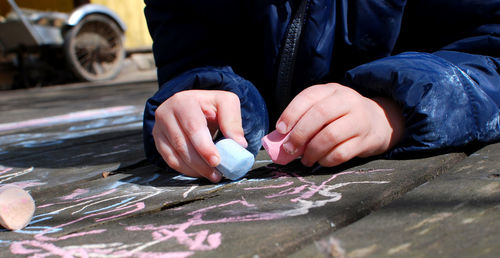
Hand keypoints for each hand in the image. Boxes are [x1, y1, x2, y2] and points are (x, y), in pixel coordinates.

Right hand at [153, 90, 247, 181]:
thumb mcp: (226, 103)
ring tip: (212, 175)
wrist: (193, 105)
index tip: (216, 161)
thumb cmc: (211, 105)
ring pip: (175, 154)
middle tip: (216, 174)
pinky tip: (199, 172)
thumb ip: (233, 121)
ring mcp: (159, 127)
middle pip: (182, 143)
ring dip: (195, 169)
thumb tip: (239, 144)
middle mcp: (166, 112)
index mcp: (184, 101)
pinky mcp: (158, 140)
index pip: (193, 127)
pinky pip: (170, 160)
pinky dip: (186, 170)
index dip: (204, 147)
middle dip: (200, 162)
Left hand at [275, 83, 403, 166]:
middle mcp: (347, 101)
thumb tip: (277, 140)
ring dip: (312, 151)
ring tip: (305, 159)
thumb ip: (303, 119)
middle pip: (319, 115)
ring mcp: (359, 120)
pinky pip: (342, 153)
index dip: (291, 113)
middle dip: (300, 135)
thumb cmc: (341, 117)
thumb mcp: (324, 109)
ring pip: (330, 136)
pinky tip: (321, 161)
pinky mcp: (366, 140)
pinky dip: (326, 160)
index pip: (309, 96)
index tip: (281, 130)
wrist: (379, 121)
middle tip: (289, 149)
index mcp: (332, 90)